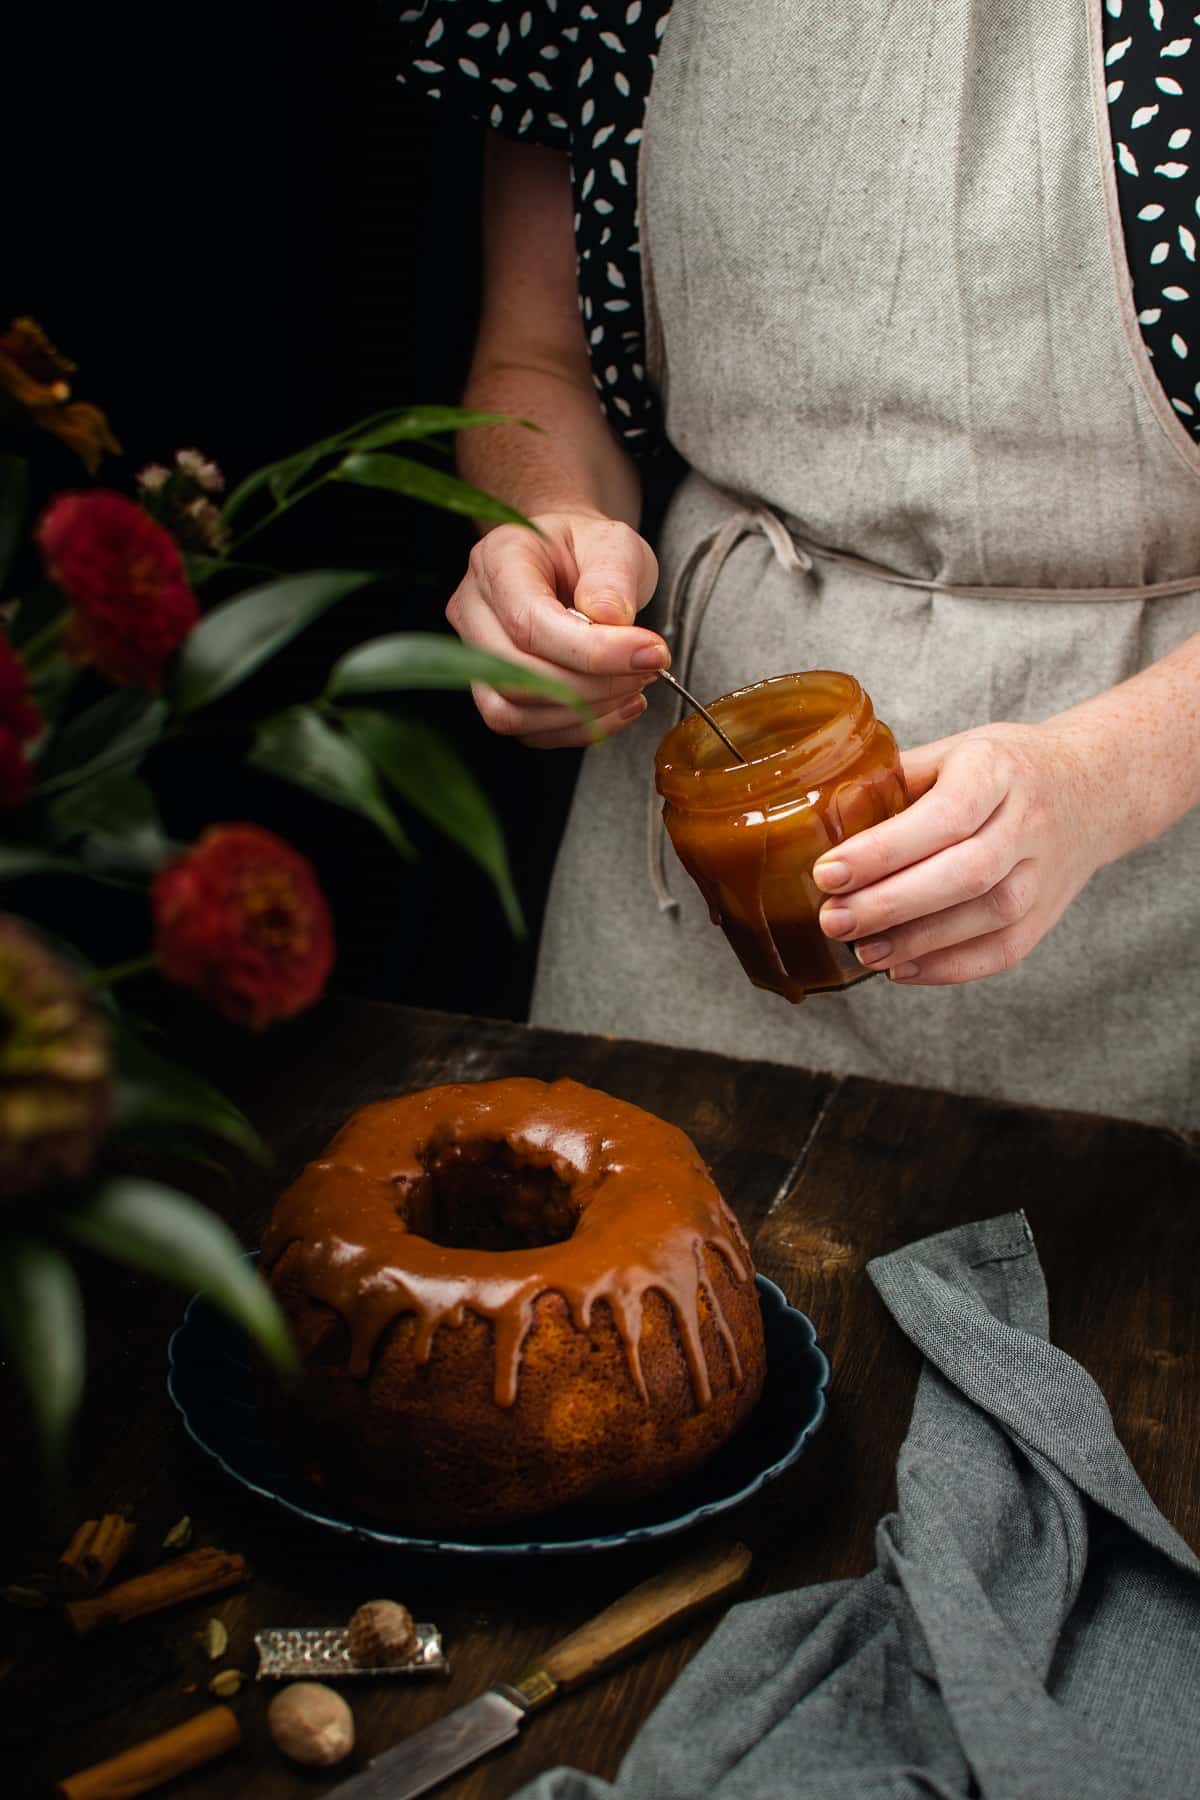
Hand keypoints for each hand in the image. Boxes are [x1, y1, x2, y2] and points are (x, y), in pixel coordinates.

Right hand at [445, 510, 667, 747]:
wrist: (571, 562)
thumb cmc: (587, 550)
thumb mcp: (614, 542)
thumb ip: (613, 578)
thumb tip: (611, 622)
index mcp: (497, 560)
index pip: (529, 623)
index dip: (593, 652)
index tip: (649, 654)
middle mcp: (473, 609)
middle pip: (516, 675)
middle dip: (593, 686)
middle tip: (647, 671)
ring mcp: (476, 655)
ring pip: (514, 712)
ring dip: (584, 714)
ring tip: (633, 688)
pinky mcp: (494, 691)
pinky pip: (527, 731)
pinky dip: (578, 729)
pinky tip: (616, 707)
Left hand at [812, 721, 1119, 985]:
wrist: (1091, 788)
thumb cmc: (1002, 769)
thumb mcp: (952, 751)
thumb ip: (894, 781)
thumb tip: (820, 819)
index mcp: (997, 770)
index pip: (943, 816)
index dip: (883, 850)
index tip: (827, 872)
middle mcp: (1029, 822)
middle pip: (966, 873)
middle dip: (891, 904)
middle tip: (833, 920)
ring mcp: (1044, 873)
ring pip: (986, 917)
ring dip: (917, 942)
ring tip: (861, 950)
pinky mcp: (1046, 915)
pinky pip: (1002, 951)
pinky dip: (948, 967)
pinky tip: (901, 968)